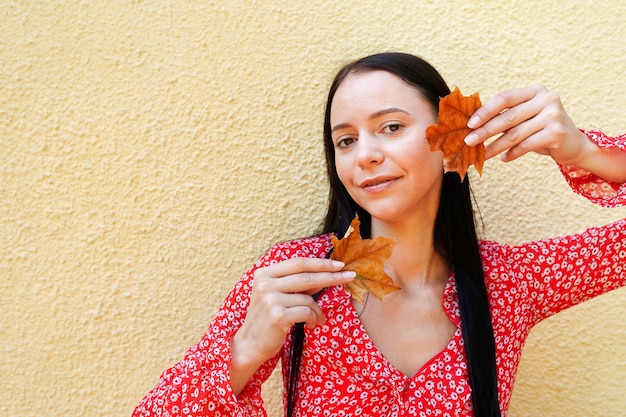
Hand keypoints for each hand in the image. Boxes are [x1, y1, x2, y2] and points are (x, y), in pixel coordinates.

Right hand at [229, 258, 354, 393]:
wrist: (250, 343)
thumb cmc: (266, 318)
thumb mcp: (275, 295)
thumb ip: (295, 284)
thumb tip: (325, 274)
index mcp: (265, 273)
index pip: (298, 263)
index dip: (320, 263)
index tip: (339, 264)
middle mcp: (266, 283)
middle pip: (307, 276)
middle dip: (331, 276)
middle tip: (350, 276)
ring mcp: (270, 299)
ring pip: (308, 298)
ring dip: (318, 310)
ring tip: (318, 318)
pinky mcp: (277, 315)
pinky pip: (307, 312)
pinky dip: (314, 319)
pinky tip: (311, 325)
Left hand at [464, 84, 590, 165]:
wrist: (574, 144)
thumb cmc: (542, 129)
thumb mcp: (527, 117)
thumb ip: (506, 116)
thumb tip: (474, 126)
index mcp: (535, 91)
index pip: (505, 98)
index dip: (485, 111)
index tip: (469, 124)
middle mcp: (546, 99)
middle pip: (508, 117)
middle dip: (485, 131)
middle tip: (469, 141)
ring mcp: (553, 115)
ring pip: (515, 134)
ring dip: (495, 146)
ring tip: (482, 155)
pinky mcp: (556, 133)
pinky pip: (526, 145)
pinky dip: (512, 153)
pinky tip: (503, 159)